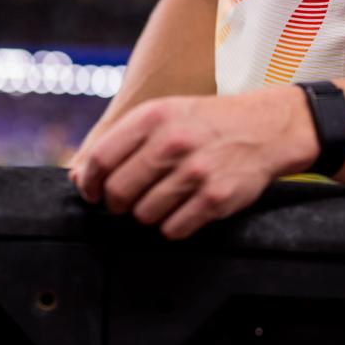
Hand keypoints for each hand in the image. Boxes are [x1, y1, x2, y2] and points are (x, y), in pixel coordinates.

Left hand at [66, 90, 316, 239]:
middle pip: (118, 192)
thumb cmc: (205, 123)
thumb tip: (78, 177)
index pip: (101, 159)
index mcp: (154, 117)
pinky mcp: (215, 198)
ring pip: (144, 215)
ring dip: (147, 214)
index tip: (91, 192)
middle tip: (126, 201)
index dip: (89, 182)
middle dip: (116, 203)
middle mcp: (173, 142)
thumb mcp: (164, 115)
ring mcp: (196, 171)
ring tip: (163, 199)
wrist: (266, 127)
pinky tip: (183, 208)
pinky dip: (172, 226)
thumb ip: (121, 142)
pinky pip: (174, 229)